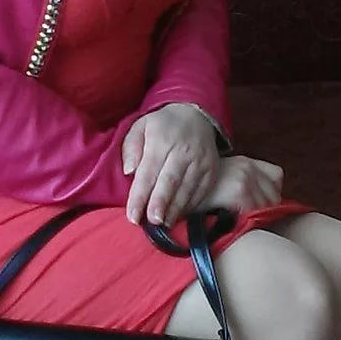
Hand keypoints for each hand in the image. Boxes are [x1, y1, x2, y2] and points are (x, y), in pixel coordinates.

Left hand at [123, 104, 218, 225]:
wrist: (196, 115)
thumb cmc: (162, 126)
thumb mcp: (140, 126)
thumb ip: (131, 147)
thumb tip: (129, 171)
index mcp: (161, 140)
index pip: (148, 172)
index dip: (140, 196)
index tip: (132, 216)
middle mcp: (182, 151)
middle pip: (170, 181)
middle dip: (160, 203)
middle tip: (153, 222)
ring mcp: (200, 160)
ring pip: (187, 189)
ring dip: (175, 209)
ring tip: (164, 224)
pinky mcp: (212, 169)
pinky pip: (202, 190)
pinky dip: (191, 205)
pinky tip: (180, 215)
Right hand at [203, 155, 283, 213]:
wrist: (179, 190)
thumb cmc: (198, 190)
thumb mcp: (222, 177)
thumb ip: (242, 181)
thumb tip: (260, 203)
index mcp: (245, 162)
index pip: (277, 175)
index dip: (272, 191)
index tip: (260, 202)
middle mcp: (248, 167)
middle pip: (274, 194)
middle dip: (266, 208)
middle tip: (250, 217)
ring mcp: (245, 178)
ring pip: (267, 206)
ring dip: (258, 217)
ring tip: (242, 221)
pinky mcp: (240, 191)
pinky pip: (257, 212)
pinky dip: (250, 220)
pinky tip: (237, 221)